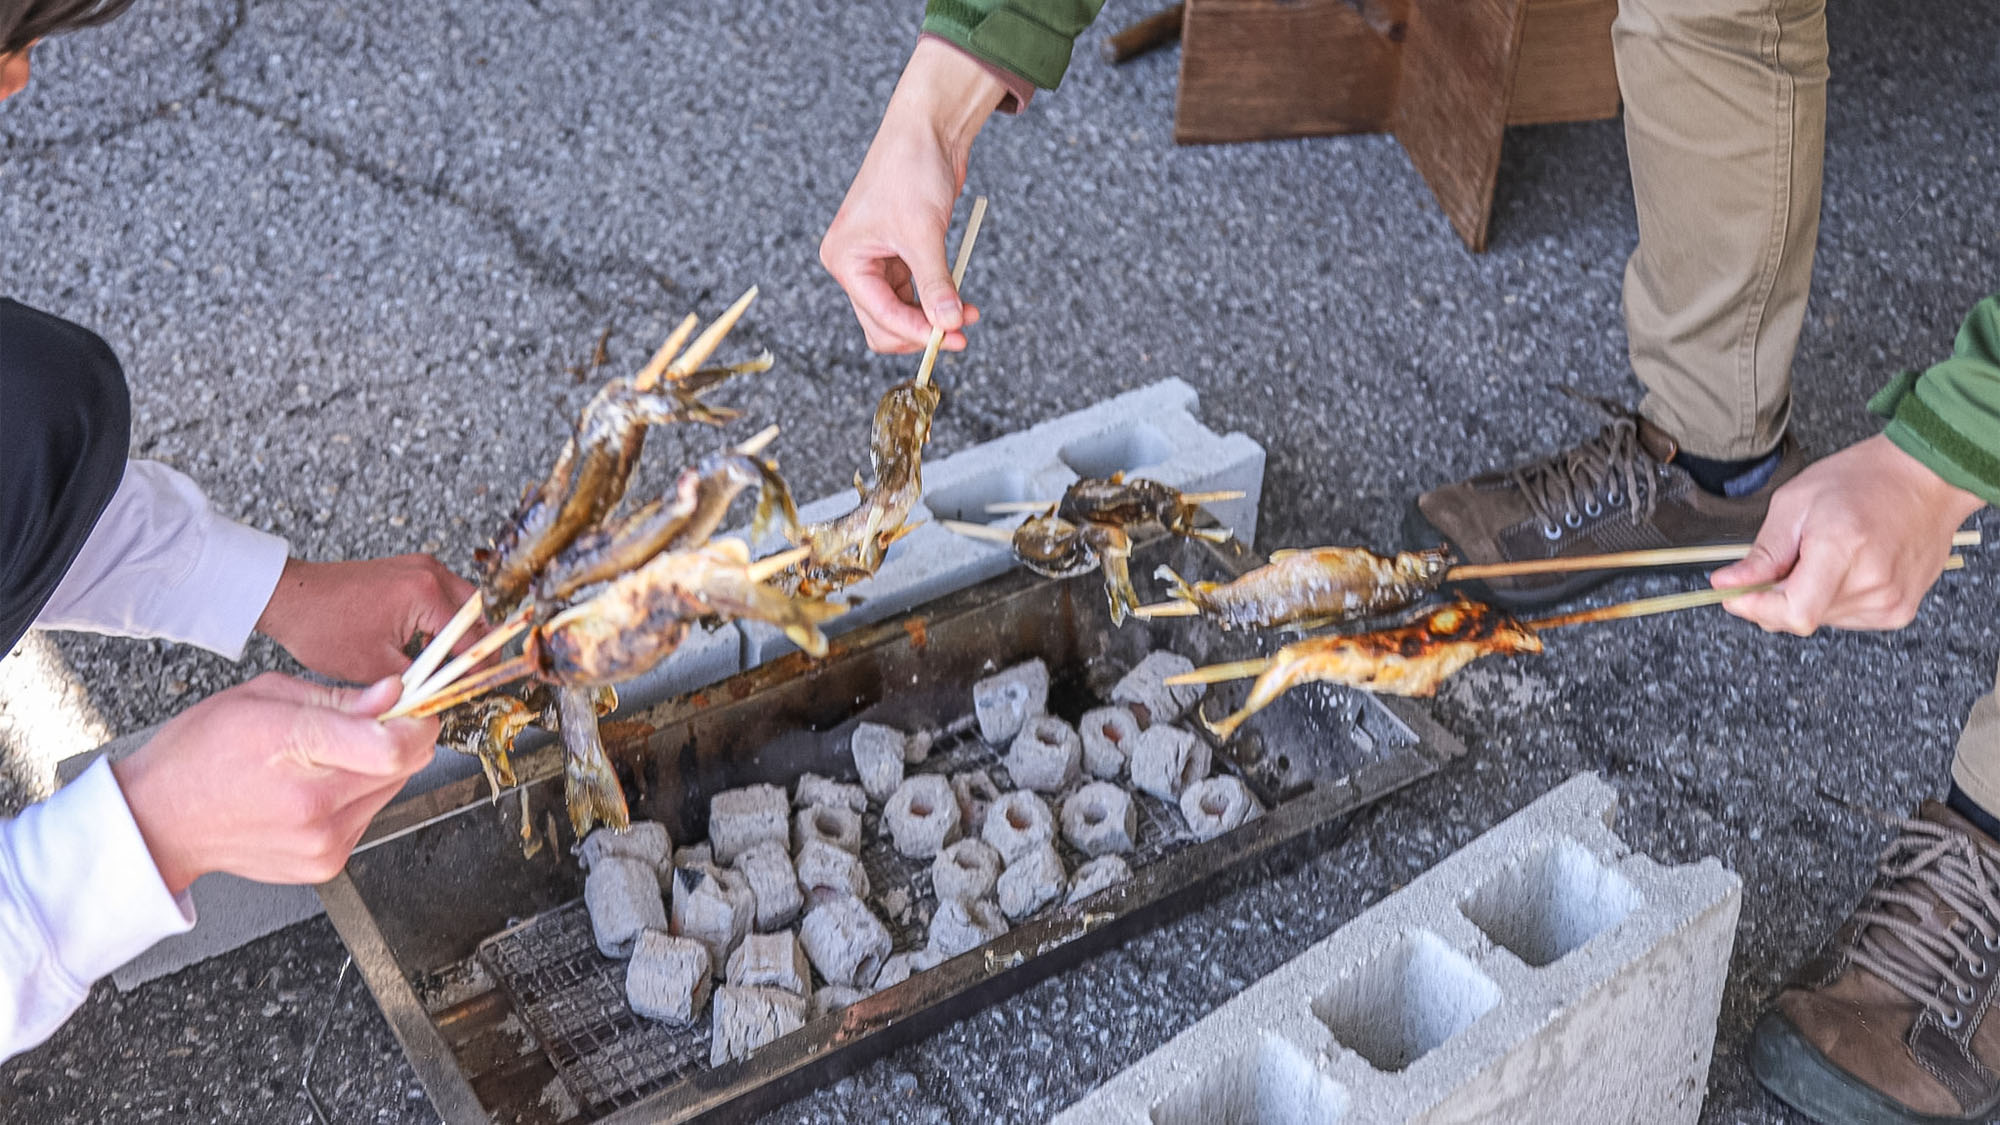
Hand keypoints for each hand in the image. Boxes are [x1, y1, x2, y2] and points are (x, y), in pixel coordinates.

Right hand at [112, 675, 439, 890]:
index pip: (394, 746)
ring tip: (327, 758)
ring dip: (377, 769)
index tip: (415, 706)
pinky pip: (369, 817)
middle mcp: (315, 805)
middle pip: (405, 766)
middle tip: (371, 723)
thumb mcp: (265, 698)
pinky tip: (317, 789)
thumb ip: (339, 698)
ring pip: (391, 790)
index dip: (417, 721)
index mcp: (295, 751)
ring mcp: (323, 841)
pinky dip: (357, 797)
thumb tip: (393, 695)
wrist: (161, 821)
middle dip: (400, 738)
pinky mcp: (326, 864)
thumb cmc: (200, 754)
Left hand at [256, 554, 479, 682]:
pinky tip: (426, 647)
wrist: (287, 597)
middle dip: (476, 648)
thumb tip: (444, 693)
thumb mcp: (375, 667)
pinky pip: (443, 597)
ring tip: (444, 667)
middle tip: (468, 678)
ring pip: (463, 605)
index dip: (477, 668)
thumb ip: (420, 681)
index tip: (477, 688)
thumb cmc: (321, 626)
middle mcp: (429, 572)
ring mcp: (420, 567)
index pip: (473, 636)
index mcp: (425, 593)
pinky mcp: (409, 571)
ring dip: (460, 635)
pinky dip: (443, 622)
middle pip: (478, 615)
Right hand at [821, 38, 1002, 353]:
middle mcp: (855, 265)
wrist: (927, 131)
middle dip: (921, 330)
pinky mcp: (900, 256)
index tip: (950, 337)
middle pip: (884, 323)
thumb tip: (948, 325)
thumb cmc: (910, 170)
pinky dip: (937, 301)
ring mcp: (877, 263)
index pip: (878, 314)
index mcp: (846, 259)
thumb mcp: (923, 233)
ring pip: (901, 313)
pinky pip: (916, 294)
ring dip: (933, 318)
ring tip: (969, 316)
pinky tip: (962, 301)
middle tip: (960, 335)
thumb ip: (935, 284)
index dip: (915, 330)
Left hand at [1711, 434, 1984, 633]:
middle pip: (1802, 618)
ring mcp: (1891, 601)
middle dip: (1778, 596)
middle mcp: (1872, 583)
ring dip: (1808, 595)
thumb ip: (1763, 553)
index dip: (1757, 609)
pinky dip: (1832, 598)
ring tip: (1826, 556)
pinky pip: (1847, 618)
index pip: (1795, 613)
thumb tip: (1728, 584)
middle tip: (1788, 559)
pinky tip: (1847, 567)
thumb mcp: (1795, 503)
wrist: (1926, 478)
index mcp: (1843, 550)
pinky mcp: (1900, 611)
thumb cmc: (1862, 480)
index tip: (1735, 595)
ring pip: (1821, 618)